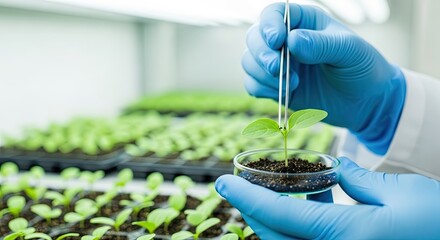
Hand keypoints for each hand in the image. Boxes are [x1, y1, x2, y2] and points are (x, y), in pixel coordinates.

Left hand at [216, 157, 439, 238]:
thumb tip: (335, 169)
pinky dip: (298, 224)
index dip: (246, 197)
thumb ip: (359, 180)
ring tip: (268, 190)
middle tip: (238, 187)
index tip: (222, 182)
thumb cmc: (439, 222)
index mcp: (346, 235)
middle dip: (252, 210)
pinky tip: (309, 200)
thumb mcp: (401, 192)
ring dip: (271, 218)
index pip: (279, 216)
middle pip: (275, 235)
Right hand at [242, 3, 405, 154]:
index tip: (277, 41)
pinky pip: (252, 84)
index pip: (274, 14)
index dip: (269, 25)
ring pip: (249, 61)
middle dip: (261, 54)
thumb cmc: (362, 69)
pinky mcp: (275, 86)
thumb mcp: (350, 51)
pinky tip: (285, 94)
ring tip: (292, 84)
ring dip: (261, 74)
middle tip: (276, 68)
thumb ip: (321, 44)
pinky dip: (261, 89)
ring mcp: (279, 64)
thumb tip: (292, 41)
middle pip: (255, 37)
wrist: (366, 103)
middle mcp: (286, 40)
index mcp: (305, 22)